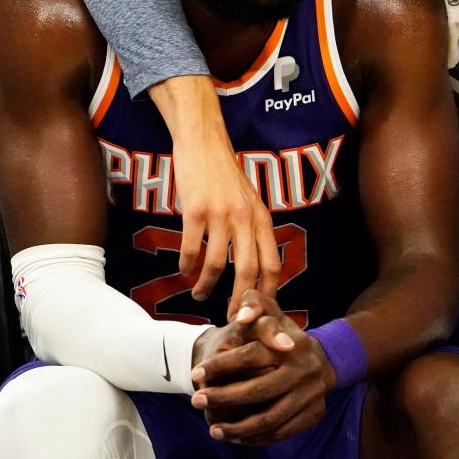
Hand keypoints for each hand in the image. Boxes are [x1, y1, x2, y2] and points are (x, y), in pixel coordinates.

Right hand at [150, 76, 280, 316]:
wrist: (203, 141)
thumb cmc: (224, 173)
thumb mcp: (249, 199)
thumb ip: (253, 228)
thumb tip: (256, 266)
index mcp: (262, 218)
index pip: (273, 265)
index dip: (268, 293)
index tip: (259, 312)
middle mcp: (245, 218)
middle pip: (249, 272)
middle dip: (240, 301)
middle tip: (232, 318)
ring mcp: (220, 214)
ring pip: (217, 264)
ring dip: (206, 286)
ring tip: (200, 295)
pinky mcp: (195, 210)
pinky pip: (191, 249)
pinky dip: (187, 266)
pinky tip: (184, 271)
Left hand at [191, 291, 335, 445]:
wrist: (323, 361)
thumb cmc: (285, 335)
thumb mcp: (273, 313)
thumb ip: (255, 304)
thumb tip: (242, 316)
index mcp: (292, 343)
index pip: (251, 355)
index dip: (221, 365)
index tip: (195, 374)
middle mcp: (303, 369)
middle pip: (258, 391)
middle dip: (223, 398)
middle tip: (197, 402)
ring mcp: (311, 394)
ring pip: (269, 418)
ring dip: (237, 427)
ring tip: (213, 429)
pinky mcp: (314, 414)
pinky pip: (281, 432)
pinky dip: (256, 439)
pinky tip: (236, 437)